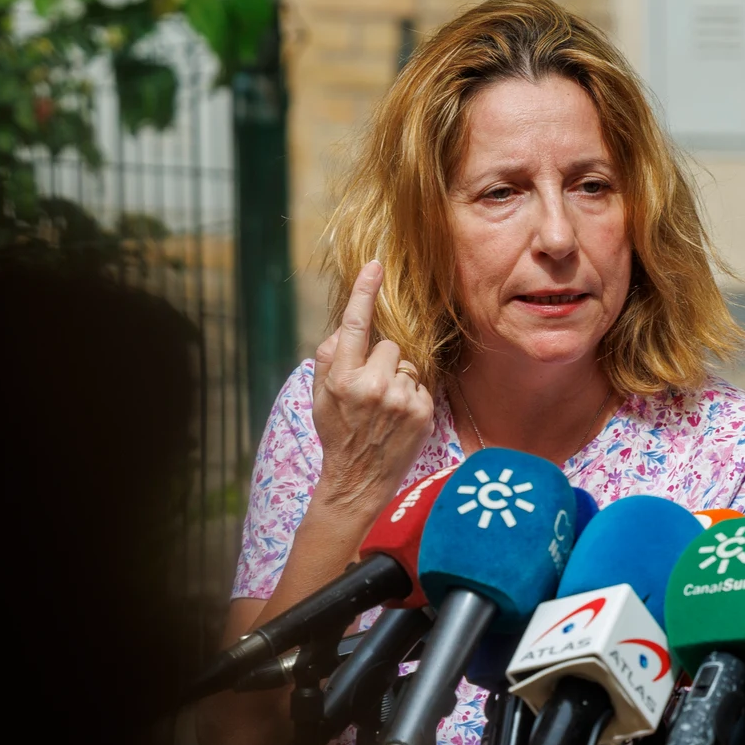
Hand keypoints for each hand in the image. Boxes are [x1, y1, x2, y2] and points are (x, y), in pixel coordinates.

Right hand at [310, 261, 433, 519]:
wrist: (359, 479)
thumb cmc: (338, 431)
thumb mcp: (321, 395)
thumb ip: (331, 357)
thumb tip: (347, 327)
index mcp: (343, 378)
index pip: (356, 325)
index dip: (365, 293)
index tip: (375, 266)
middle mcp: (373, 386)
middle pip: (390, 345)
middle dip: (382, 359)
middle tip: (371, 388)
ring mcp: (401, 400)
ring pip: (407, 363)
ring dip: (398, 377)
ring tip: (385, 407)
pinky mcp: (423, 412)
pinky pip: (421, 383)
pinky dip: (412, 394)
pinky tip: (399, 416)